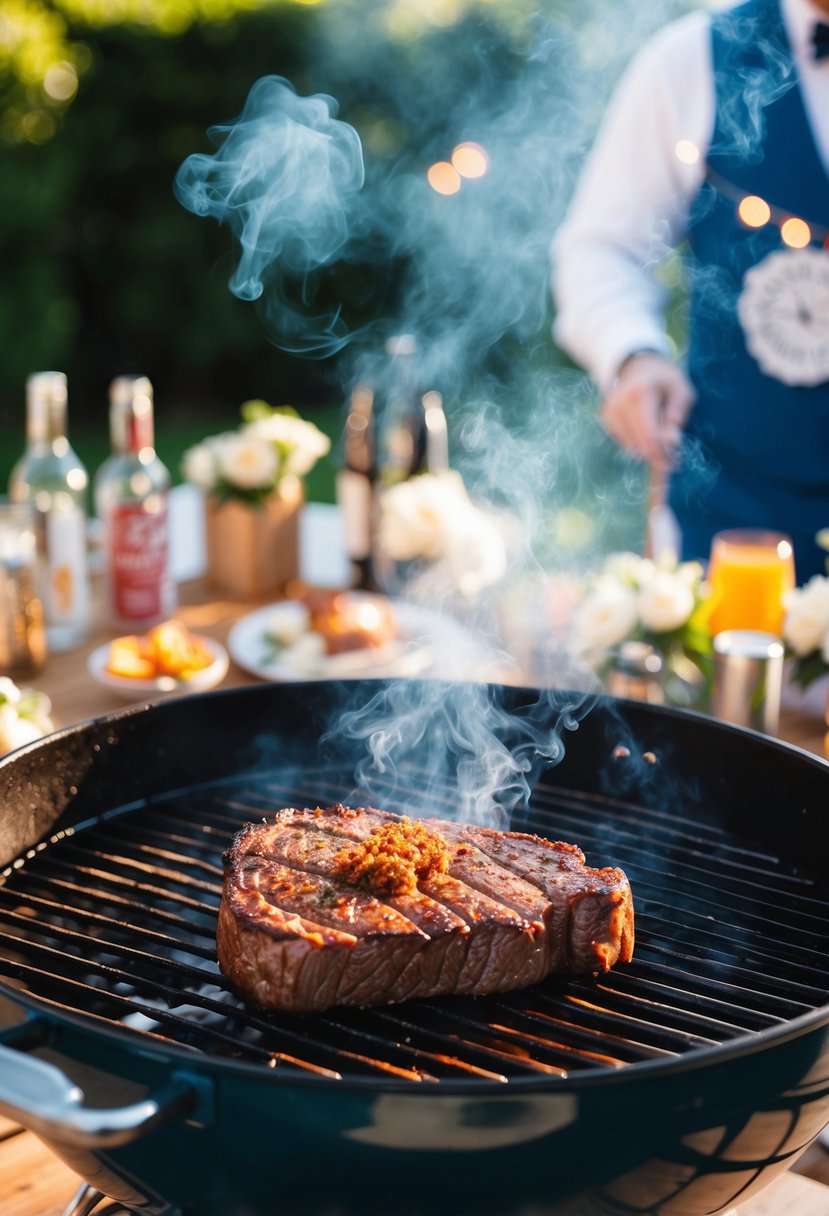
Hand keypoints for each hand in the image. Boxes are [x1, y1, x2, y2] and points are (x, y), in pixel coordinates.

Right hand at [600, 353, 693, 468]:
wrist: (638, 365)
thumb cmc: (665, 379)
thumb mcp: (681, 390)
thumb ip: (678, 415)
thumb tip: (672, 442)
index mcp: (640, 394)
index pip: (649, 435)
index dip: (661, 454)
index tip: (674, 463)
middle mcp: (620, 403)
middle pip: (638, 444)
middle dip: (656, 455)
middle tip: (671, 459)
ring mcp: (609, 411)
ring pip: (630, 446)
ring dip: (646, 449)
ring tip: (661, 440)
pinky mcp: (606, 418)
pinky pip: (623, 441)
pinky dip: (636, 442)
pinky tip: (644, 429)